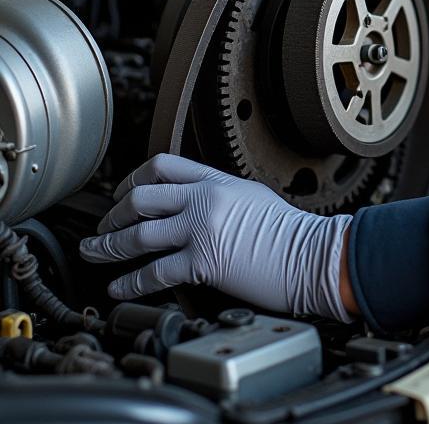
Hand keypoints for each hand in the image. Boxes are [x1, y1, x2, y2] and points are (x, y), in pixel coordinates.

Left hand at [79, 154, 353, 320]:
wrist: (311, 253)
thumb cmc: (290, 232)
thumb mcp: (252, 197)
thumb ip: (220, 196)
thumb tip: (195, 206)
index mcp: (217, 180)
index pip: (163, 165)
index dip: (133, 179)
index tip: (122, 194)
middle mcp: (205, 199)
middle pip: (141, 196)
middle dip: (112, 214)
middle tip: (102, 227)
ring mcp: (202, 229)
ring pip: (138, 233)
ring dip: (107, 246)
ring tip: (93, 253)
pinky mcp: (203, 262)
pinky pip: (153, 272)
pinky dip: (129, 282)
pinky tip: (118, 288)